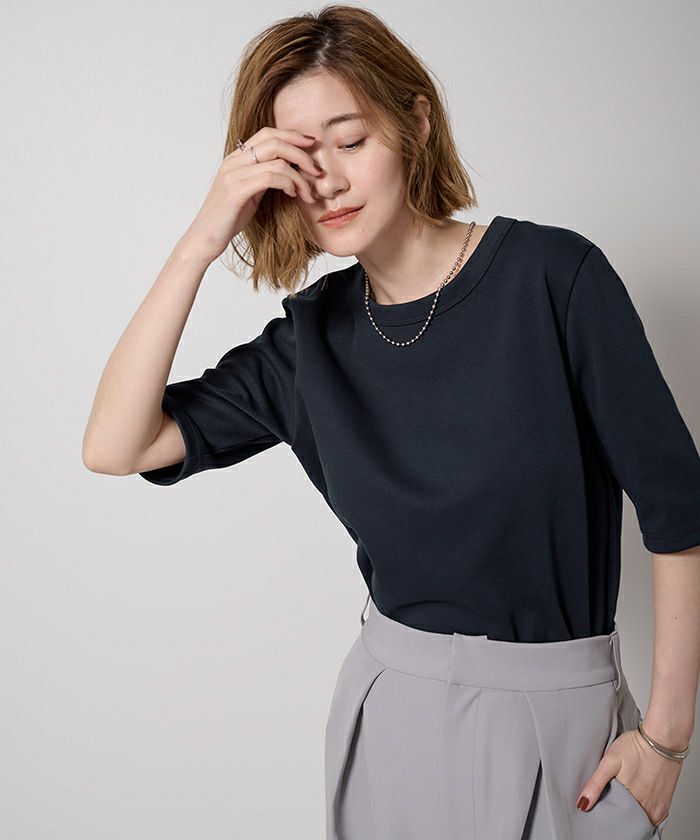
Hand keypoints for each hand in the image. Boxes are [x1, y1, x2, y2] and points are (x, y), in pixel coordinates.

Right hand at [178, 126, 320, 266]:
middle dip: (302, 154)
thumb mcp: (250, 193)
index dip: (292, 136)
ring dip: (299, 177)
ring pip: (277, 160)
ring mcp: (233, 175)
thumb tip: (288, 170)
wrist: (204, 239)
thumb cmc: (227, 219)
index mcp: (236, 158)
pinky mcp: (236, 191)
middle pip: (275, 141)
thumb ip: (264, 178)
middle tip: (317, 172)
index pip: (267, 134)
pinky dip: (288, 184)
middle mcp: (233, 161)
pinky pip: (270, 177)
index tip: (312, 146)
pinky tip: (293, 196)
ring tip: (307, 194)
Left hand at [576, 727, 681, 826]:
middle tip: (609, 804)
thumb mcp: (610, 760)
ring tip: (622, 802)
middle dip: (617, 817)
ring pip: (640, 822)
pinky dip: (643, 816)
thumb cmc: (635, 746)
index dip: (605, 815)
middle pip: (627, 822)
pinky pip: (653, 820)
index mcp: (629, 800)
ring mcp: (657, 809)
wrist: (662, 739)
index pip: (613, 819)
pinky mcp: (665, 806)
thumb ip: (596, 783)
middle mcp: (645, 809)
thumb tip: (582, 804)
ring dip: (630, 817)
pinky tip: (636, 804)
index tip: (598, 810)